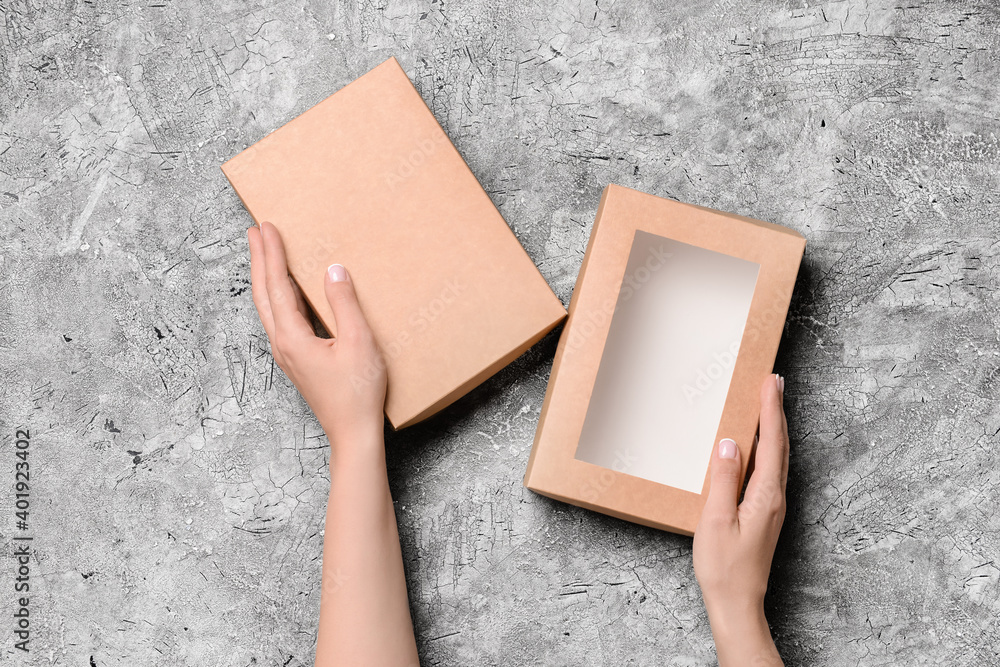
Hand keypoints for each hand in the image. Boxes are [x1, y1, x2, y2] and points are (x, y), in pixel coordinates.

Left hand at [247, 221, 386, 455]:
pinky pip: (279, 319)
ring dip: (265, 277)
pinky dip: (277, 296)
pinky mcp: (297, 360)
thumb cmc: (358, 393)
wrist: (352, 432)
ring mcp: (287, 354)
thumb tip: (333, 270)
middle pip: (263, 294)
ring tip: (265, 255)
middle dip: (259, 260)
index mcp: (292, 338)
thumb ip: (345, 304)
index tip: (267, 228)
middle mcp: (282, 345)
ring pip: (268, 307)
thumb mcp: (359, 343)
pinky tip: (287, 292)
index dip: (272, 254)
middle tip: (255, 232)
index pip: (277, 286)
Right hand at [693, 373, 787, 666]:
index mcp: (765, 495)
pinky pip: (769, 471)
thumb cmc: (724, 567)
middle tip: (773, 383)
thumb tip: (729, 443)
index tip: (770, 382)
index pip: (771, 442)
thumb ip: (723, 480)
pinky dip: (767, 448)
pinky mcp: (765, 514)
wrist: (737, 603)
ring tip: (768, 404)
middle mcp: (776, 498)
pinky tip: (757, 447)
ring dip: (774, 428)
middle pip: (780, 446)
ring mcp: (772, 507)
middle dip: (777, 411)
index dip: (770, 410)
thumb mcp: (716, 520)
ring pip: (777, 458)